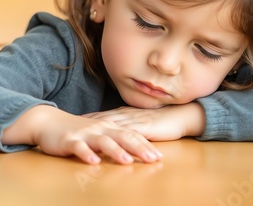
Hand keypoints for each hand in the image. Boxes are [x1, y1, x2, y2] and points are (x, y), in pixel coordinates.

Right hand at [2, 105, 162, 164]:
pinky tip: (93, 162)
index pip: (130, 135)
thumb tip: (131, 150)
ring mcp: (84, 134)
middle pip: (122, 137)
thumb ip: (112, 140)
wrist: (47, 122)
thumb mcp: (96, 134)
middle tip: (153, 159)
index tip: (159, 156)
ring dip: (116, 151)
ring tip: (128, 160)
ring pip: (103, 141)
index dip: (145, 145)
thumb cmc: (74, 130)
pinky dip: (86, 154)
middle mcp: (99, 129)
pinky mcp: (69, 140)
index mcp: (107, 127)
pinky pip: (79, 147)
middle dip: (139, 148)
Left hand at [83, 103, 205, 140]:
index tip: (73, 120)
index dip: (88, 118)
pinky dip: (117, 136)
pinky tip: (108, 139)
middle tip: (71, 126)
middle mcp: (127, 115)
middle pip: (103, 119)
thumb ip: (127, 123)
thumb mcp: (140, 121)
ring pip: (112, 125)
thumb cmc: (161, 120)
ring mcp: (135, 121)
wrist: (180, 116)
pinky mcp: (144, 128)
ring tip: (84, 133)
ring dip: (98, 129)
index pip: (102, 115)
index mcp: (125, 113)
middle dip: (87, 123)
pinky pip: (128, 133)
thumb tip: (114, 128)